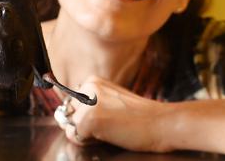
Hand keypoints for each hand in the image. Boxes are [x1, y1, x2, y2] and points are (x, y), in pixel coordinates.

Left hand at [57, 76, 171, 152]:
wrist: (161, 123)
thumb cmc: (139, 117)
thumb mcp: (111, 101)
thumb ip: (89, 105)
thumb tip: (62, 118)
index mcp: (92, 81)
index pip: (72, 104)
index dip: (86, 116)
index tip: (109, 116)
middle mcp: (87, 88)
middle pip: (68, 114)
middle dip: (83, 125)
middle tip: (110, 125)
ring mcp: (87, 103)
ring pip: (69, 126)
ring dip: (86, 134)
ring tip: (110, 130)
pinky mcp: (88, 119)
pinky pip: (75, 137)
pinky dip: (89, 142)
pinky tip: (109, 135)